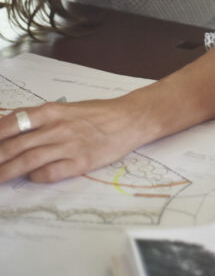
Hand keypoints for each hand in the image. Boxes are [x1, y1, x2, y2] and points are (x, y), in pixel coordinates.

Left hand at [0, 95, 143, 183]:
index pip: (13, 122)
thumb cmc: (97, 113)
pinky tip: (32, 178)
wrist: (129, 118)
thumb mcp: (67, 109)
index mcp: (53, 111)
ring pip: (29, 161)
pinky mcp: (80, 163)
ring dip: (8, 172)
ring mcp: (68, 146)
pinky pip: (50, 173)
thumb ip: (41, 119)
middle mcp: (57, 127)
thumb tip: (11, 127)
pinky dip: (37, 177)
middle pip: (17, 145)